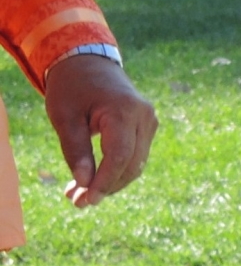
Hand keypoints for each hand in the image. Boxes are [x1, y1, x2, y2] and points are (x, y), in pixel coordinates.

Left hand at [44, 52, 156, 205]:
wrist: (88, 63)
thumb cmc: (72, 89)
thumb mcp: (64, 118)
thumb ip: (76, 150)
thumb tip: (85, 183)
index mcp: (123, 111)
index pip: (119, 156)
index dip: (104, 182)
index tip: (86, 200)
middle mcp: (144, 117)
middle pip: (131, 165)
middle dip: (106, 187)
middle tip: (77, 202)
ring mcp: (150, 122)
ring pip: (136, 164)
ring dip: (111, 182)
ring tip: (80, 193)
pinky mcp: (147, 127)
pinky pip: (135, 156)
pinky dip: (116, 171)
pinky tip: (94, 179)